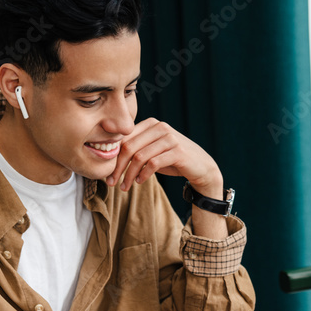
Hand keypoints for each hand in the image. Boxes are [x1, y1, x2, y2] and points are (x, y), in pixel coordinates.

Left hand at [107, 118, 222, 196]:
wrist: (201, 167)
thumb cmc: (173, 160)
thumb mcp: (152, 152)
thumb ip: (136, 149)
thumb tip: (111, 159)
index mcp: (151, 124)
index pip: (124, 139)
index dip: (114, 157)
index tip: (109, 174)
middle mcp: (160, 127)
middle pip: (129, 147)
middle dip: (118, 167)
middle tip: (112, 182)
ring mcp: (169, 138)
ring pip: (139, 157)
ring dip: (129, 175)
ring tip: (125, 186)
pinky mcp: (177, 151)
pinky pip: (153, 163)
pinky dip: (143, 174)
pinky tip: (140, 182)